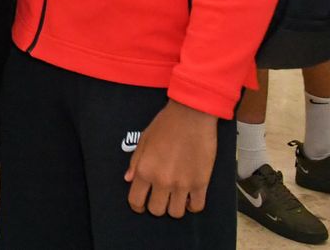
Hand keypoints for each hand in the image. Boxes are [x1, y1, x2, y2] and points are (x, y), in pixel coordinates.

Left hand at [124, 101, 217, 217]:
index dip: (137, 205)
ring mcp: (182, 184)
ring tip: (175, 197)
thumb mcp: (143, 140)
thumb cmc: (165, 124)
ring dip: (174, 207)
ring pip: (176, 213)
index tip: (141, 204)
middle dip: (156, 206)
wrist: (191, 116)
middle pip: (156, 210)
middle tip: (160, 197)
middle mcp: (162, 181)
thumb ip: (135, 162)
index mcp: (144, 170)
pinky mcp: (201, 183)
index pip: (136, 200)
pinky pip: (197, 207)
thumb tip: (129, 179)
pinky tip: (190, 197)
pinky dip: (192, 206)